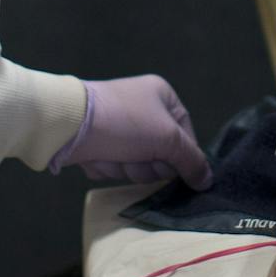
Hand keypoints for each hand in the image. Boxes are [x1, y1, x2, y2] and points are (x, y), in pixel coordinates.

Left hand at [47, 73, 213, 186]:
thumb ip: (191, 160)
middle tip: (136, 156)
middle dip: (148, 163)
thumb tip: (207, 180)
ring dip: (127, 167)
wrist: (68, 124)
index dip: (179, 154)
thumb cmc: (124, 122)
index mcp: (162, 96)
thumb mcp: (167, 138)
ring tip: (114, 155)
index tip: (171, 165)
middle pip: (162, 154)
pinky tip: (98, 158)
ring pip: (138, 164)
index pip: (186, 134)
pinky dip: (108, 166)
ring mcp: (120, 126)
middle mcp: (143, 108)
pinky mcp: (100, 143)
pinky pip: (115, 166)